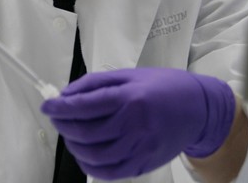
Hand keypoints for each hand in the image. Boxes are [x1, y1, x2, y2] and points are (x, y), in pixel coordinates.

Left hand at [41, 68, 235, 179]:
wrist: (199, 109)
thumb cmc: (164, 87)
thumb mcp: (130, 75)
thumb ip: (96, 83)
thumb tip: (67, 94)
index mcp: (130, 97)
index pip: (84, 105)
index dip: (60, 107)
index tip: (47, 105)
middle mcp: (134, 124)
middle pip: (86, 132)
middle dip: (64, 125)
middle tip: (58, 118)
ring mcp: (139, 148)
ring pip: (93, 155)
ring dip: (73, 145)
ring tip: (70, 135)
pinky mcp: (143, 164)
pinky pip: (109, 172)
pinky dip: (90, 165)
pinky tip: (84, 153)